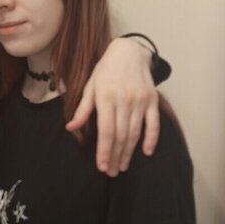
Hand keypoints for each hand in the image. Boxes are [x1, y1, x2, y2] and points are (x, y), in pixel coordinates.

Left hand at [65, 38, 159, 175]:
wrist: (129, 51)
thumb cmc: (106, 70)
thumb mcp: (90, 86)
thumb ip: (83, 108)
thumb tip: (70, 128)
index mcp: (106, 97)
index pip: (106, 131)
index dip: (104, 151)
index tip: (102, 166)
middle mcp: (124, 100)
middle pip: (120, 135)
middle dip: (115, 156)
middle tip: (112, 172)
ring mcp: (140, 101)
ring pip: (135, 133)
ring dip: (129, 152)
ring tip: (123, 166)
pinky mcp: (152, 100)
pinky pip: (153, 123)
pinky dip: (151, 138)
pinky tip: (146, 152)